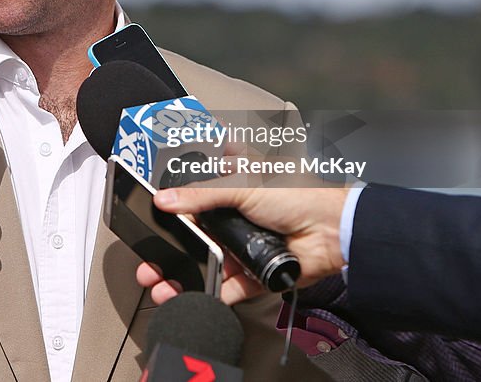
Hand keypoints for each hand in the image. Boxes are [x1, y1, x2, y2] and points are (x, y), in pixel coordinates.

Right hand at [135, 186, 349, 304]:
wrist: (332, 230)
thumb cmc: (298, 194)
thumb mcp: (242, 184)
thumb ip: (200, 194)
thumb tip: (165, 199)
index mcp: (228, 190)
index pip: (192, 200)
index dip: (172, 210)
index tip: (149, 218)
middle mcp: (233, 220)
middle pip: (193, 239)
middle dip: (169, 252)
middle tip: (149, 262)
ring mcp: (242, 248)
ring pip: (205, 265)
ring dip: (183, 276)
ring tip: (162, 284)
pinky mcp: (253, 273)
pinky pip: (228, 287)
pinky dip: (212, 293)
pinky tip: (192, 295)